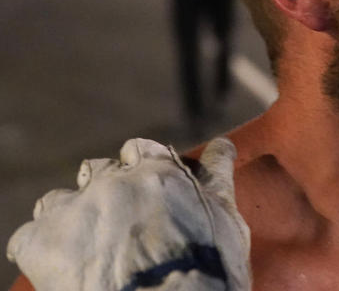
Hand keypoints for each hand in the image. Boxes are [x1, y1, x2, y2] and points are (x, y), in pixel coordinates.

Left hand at [7, 138, 249, 290]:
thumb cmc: (207, 273)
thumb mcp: (227, 220)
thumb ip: (216, 179)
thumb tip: (220, 147)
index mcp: (158, 170)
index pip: (141, 149)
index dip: (143, 168)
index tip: (148, 188)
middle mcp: (112, 180)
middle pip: (98, 170)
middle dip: (106, 190)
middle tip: (119, 223)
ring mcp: (73, 209)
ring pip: (59, 198)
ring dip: (70, 216)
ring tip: (84, 247)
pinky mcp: (40, 243)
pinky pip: (29, 238)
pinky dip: (42, 251)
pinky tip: (61, 270)